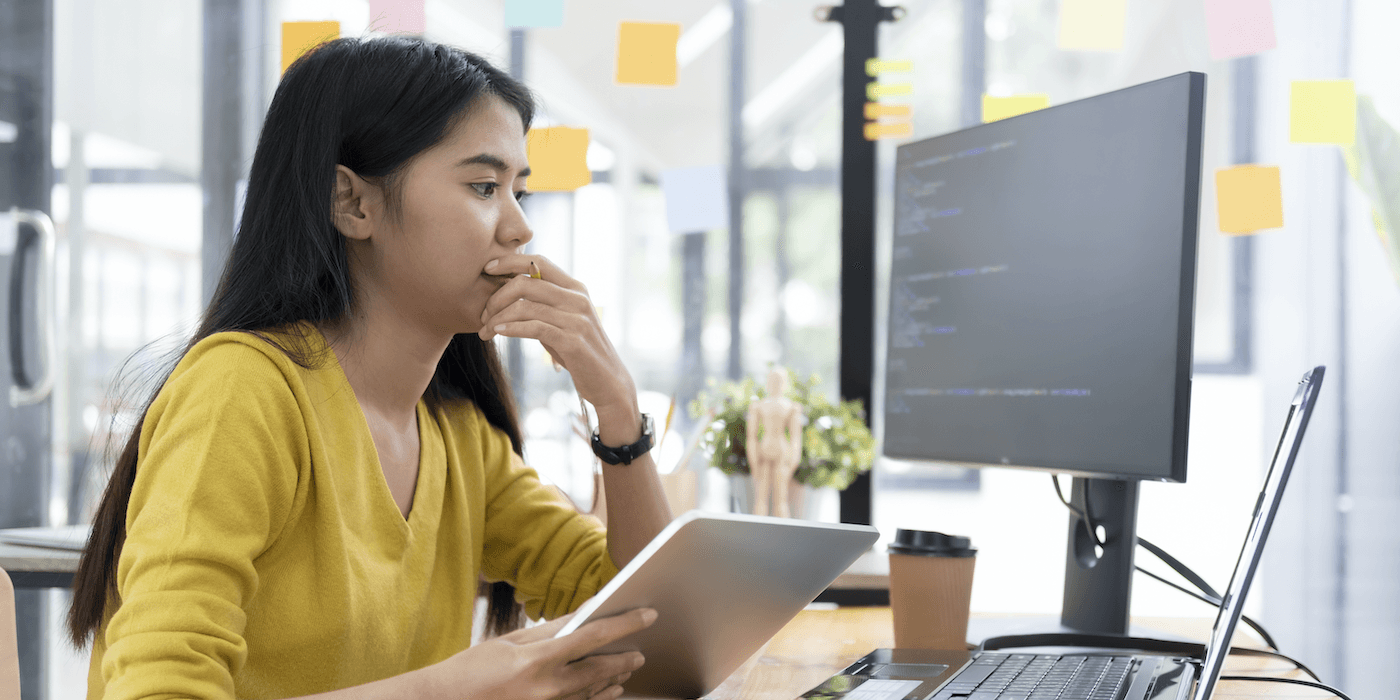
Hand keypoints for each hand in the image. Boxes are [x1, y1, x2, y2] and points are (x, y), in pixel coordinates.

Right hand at [424, 607, 656, 699]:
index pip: (593, 636)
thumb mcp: (510, 641)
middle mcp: (546, 688)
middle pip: (600, 671)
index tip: (646, 615)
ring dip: (613, 680)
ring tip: (628, 669)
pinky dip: (597, 698)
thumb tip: (583, 614)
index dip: (625, 624)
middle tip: (641, 652)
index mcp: (537, 660)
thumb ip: (550, 630)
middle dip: (624, 659)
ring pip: (593, 693)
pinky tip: (608, 691)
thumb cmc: (472, 670)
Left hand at [478, 255, 639, 431]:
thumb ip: (544, 305)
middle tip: (482, 315)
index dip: (510, 261)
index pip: (539, 262)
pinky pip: (534, 327)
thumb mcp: (564, 322)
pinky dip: (512, 328)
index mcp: (576, 288)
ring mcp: (577, 319)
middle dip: (497, 297)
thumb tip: (510, 291)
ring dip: (498, 318)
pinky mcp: (573, 341)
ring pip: (526, 306)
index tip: (487, 269)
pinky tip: (498, 332)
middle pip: (526, 283)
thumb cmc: (580, 352)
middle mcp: (578, 299)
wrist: (608, 383)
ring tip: (485, 331)